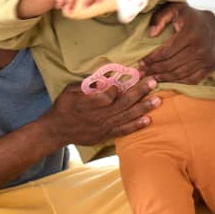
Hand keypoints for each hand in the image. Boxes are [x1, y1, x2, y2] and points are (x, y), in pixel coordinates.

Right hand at [46, 79, 160, 146]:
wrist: (56, 131)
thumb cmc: (62, 108)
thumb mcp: (69, 92)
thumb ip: (85, 86)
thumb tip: (101, 80)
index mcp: (89, 104)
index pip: (109, 95)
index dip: (118, 87)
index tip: (124, 79)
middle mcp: (99, 116)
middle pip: (123, 103)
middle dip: (139, 92)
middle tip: (153, 82)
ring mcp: (104, 127)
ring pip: (126, 116)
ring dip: (143, 108)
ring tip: (157, 100)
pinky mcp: (106, 135)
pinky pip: (123, 131)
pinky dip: (136, 126)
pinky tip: (148, 120)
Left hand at [138, 3, 214, 83]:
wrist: (212, 25)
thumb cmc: (189, 17)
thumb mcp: (174, 9)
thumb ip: (160, 18)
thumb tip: (151, 34)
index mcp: (191, 32)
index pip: (167, 51)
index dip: (152, 59)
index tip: (141, 63)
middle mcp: (201, 47)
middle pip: (172, 65)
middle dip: (154, 70)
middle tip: (142, 73)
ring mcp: (208, 58)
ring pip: (180, 74)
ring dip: (164, 78)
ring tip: (151, 78)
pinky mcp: (212, 65)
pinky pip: (192, 79)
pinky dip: (178, 82)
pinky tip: (167, 81)